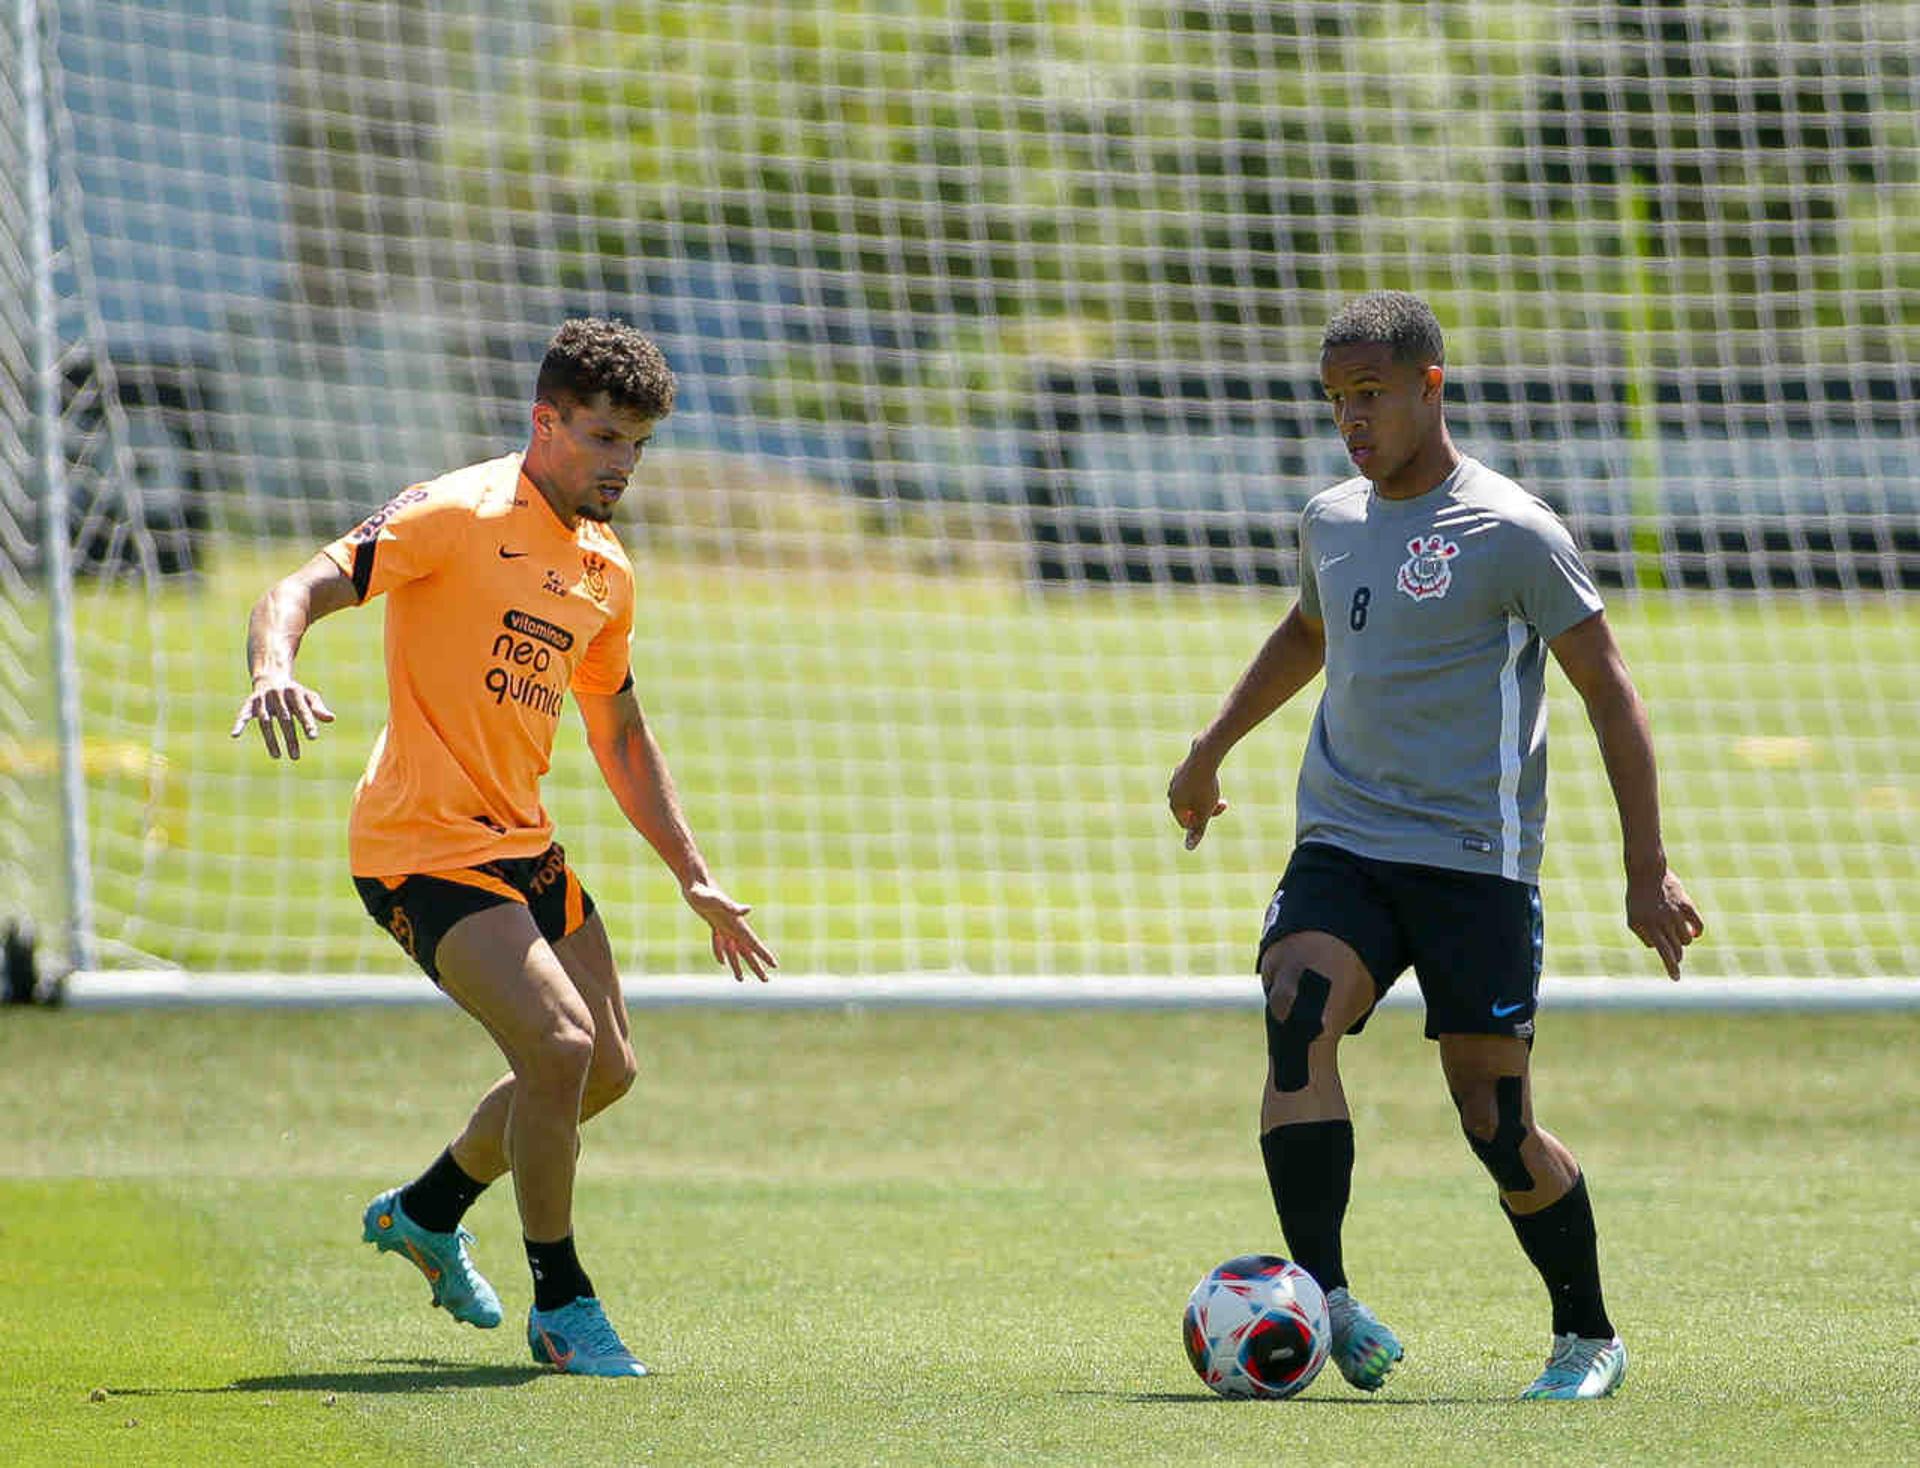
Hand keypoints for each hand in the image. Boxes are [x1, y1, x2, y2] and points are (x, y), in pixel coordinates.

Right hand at [230, 676, 334, 759]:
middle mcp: (278, 695)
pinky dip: (238, 723)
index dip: (307, 723)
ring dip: (270, 740)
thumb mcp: (309, 698)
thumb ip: (318, 709)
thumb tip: (331, 719)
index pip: (302, 711)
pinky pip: (243, 714)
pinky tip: (235, 735)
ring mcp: (263, 699)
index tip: (313, 737)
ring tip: (278, 757)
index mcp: (295, 693)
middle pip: (285, 720)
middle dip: (290, 738)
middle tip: (296, 757)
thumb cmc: (294, 693)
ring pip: (266, 722)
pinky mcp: (250, 703)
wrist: (271, 676)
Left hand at [682, 880, 776, 981]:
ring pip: (733, 950)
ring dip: (737, 965)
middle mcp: (732, 927)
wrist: (694, 882)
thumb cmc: (704, 891)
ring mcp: (723, 925)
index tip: (775, 966)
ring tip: (740, 979)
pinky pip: (719, 943)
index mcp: (736, 924)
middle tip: (765, 981)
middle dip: (756, 967)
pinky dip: (721, 952)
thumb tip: (748, 909)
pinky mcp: (714, 923)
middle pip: (747, 952)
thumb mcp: (716, 900)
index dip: (764, 955)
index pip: (753, 944)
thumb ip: (732, 906)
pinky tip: (721, 962)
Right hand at [1167, 743, 1228, 849]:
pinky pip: (1191, 783)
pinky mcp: (1180, 769)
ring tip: (1216, 789)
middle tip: (1222, 802)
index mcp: (1174, 806)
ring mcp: (1174, 781)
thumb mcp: (1205, 811)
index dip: (1203, 821)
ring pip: (1190, 796)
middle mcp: (1171, 794)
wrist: (1204, 756)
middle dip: (1205, 809)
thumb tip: (1189, 848)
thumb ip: (1198, 830)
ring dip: (1204, 797)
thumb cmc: (1205, 786)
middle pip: (1189, 810)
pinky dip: (1200, 785)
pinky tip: (1209, 777)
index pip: (1187, 824)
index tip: (1216, 809)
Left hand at [1625, 866, 1703, 980]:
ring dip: (1683, 941)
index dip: (1671, 967)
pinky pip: (1698, 925)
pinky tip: (1694, 932)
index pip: (1663, 951)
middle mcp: (1661, 920)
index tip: (1676, 979)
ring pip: (1687, 939)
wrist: (1646, 872)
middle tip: (1675, 959)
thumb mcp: (1633, 919)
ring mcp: (1675, 912)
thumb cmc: (1638, 899)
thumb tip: (1661, 949)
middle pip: (1676, 948)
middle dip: (1676, 956)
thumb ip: (1645, 936)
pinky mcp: (1686, 904)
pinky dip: (1698, 931)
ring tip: (1676, 935)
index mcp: (1646, 925)